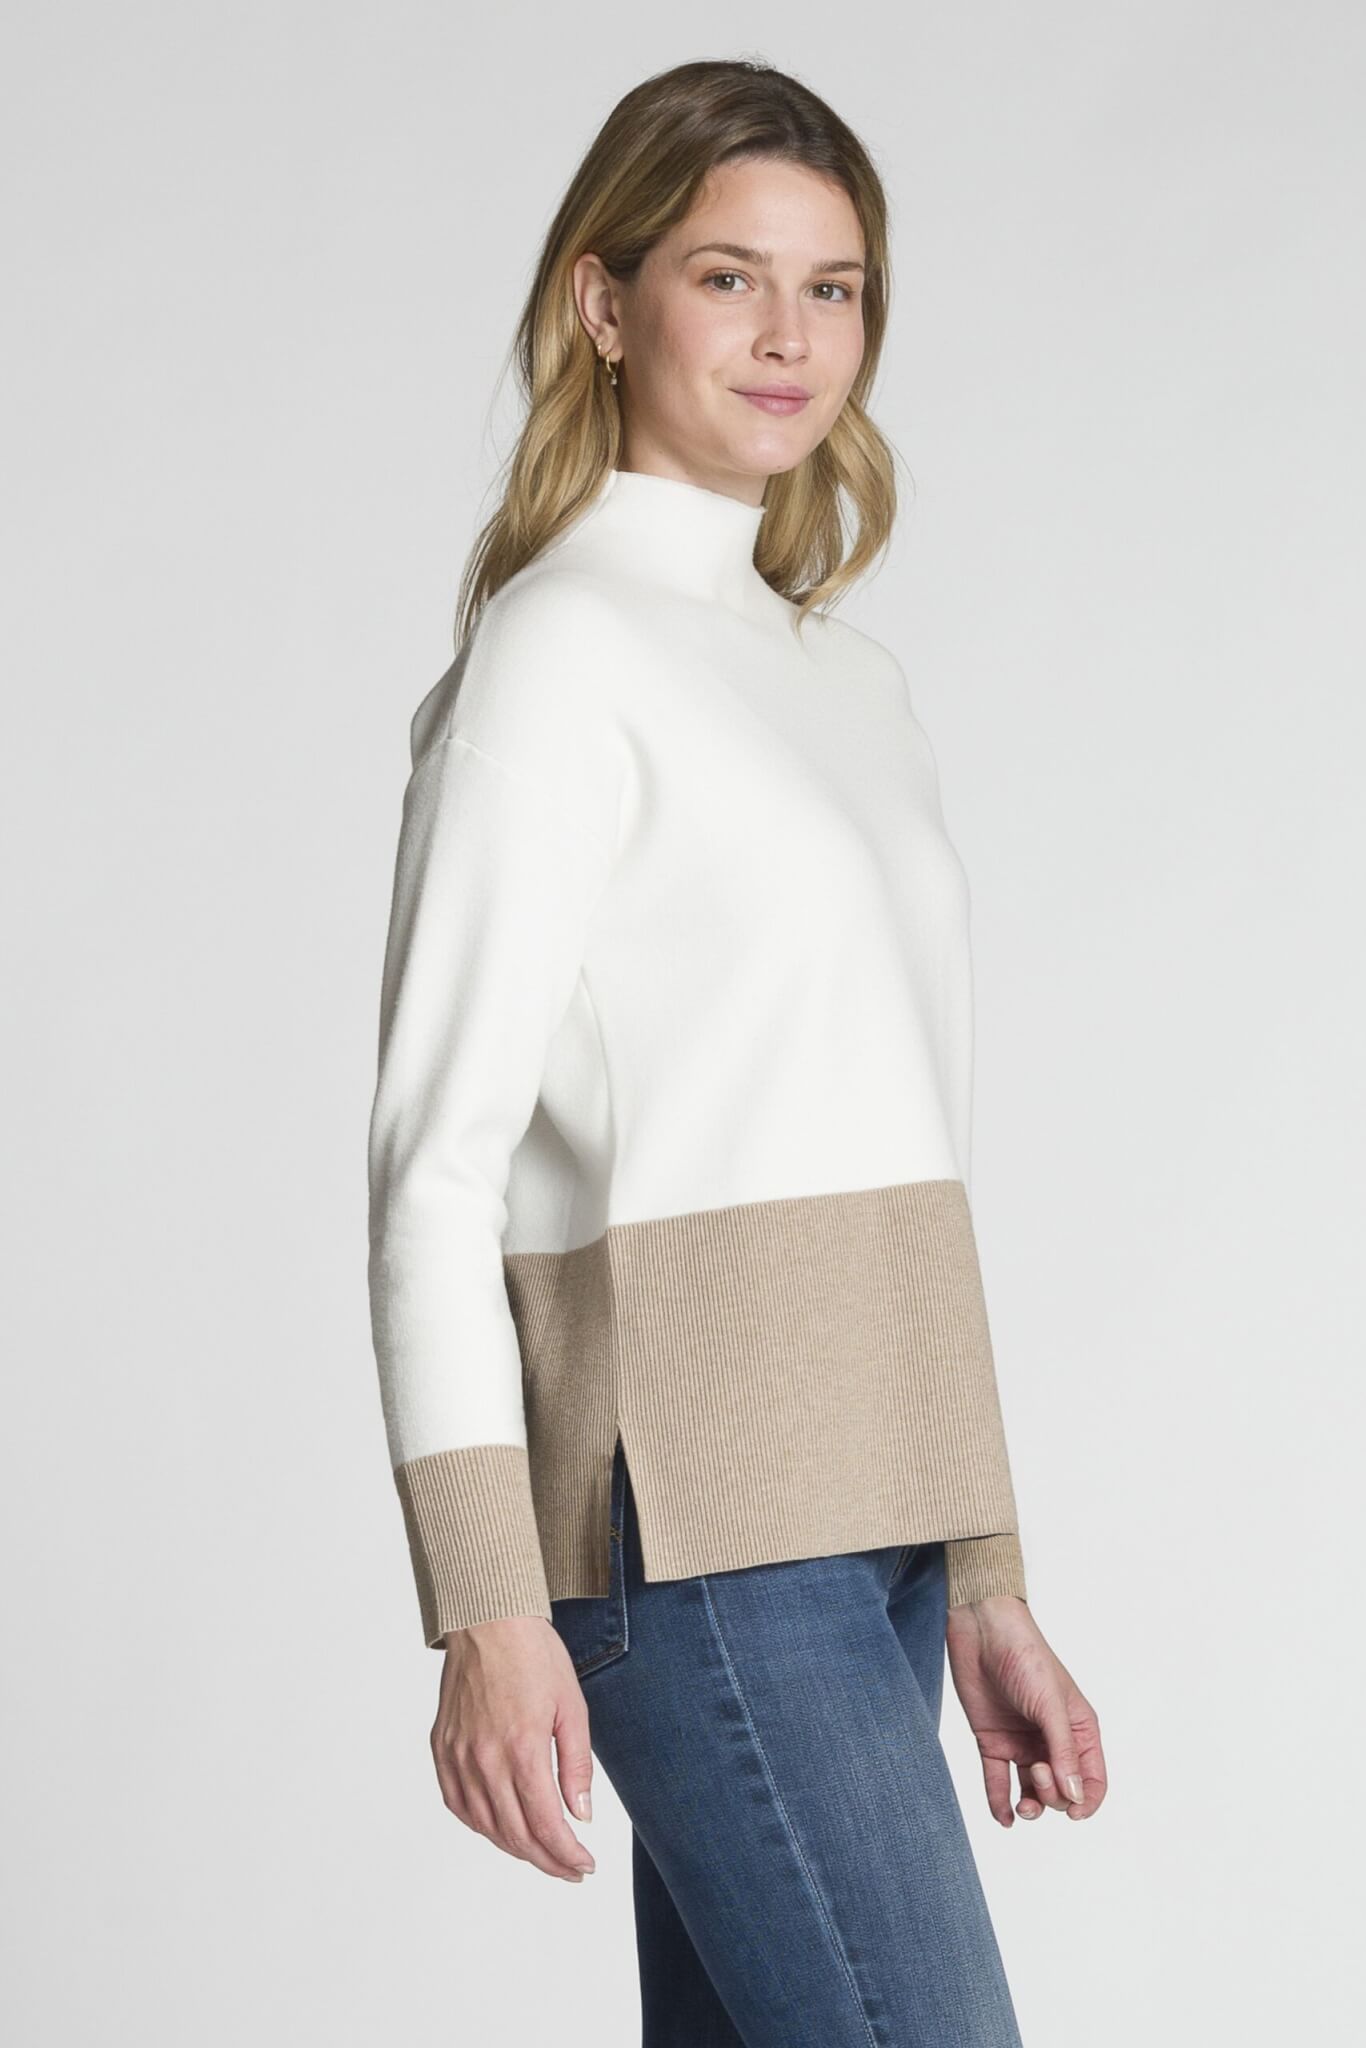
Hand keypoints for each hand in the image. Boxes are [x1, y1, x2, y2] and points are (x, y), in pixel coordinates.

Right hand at [429, 1615, 598, 1880]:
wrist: (487, 1620)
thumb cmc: (533, 1655)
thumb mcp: (571, 1706)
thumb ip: (576, 1765)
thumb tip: (581, 1815)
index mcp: (521, 1750)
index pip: (546, 1825)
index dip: (567, 1855)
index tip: (585, 1866)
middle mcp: (484, 1760)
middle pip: (515, 1835)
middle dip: (547, 1860)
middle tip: (570, 1869)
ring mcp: (457, 1756)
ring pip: (485, 1826)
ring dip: (515, 1848)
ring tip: (541, 1853)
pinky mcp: (441, 1748)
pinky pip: (458, 1804)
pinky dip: (480, 1826)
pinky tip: (499, 1828)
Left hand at [945, 1596, 1106, 1825]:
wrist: (981, 1630)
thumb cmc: (1025, 1657)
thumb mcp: (1049, 1704)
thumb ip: (1062, 1750)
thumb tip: (1074, 1797)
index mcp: (1079, 1729)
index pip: (1092, 1779)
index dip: (1086, 1801)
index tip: (1072, 1814)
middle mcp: (1052, 1740)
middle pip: (1061, 1790)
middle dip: (1052, 1794)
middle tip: (1035, 1768)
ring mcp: (1022, 1742)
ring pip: (1032, 1791)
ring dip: (1030, 1806)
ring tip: (1021, 1807)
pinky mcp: (993, 1741)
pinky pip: (998, 1782)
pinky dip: (999, 1803)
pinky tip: (1003, 1818)